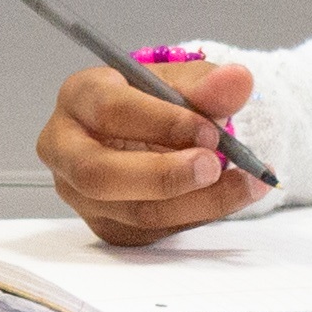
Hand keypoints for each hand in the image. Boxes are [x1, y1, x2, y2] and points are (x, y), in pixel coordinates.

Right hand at [39, 54, 262, 245]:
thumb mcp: (178, 82)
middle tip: (214, 166)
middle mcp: (66, 148)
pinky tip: (230, 195)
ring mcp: (81, 194)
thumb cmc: (151, 101)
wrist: (145, 132)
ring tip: (245, 182)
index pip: (109, 111)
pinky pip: (155, 230)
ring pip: (135, 211)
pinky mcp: (107, 226)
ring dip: (198, 201)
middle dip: (164, 175)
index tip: (210, 129)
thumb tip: (237, 80)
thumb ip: (206, 83)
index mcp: (79, 97)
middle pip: (99, 174)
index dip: (162, 122)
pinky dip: (200, 214)